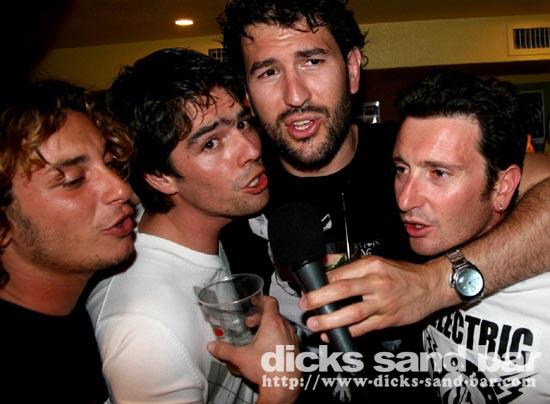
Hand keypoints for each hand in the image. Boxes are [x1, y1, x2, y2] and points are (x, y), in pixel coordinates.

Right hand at [207, 296, 300, 403]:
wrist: (284, 385)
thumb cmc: (268, 369)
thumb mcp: (240, 357)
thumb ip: (224, 350)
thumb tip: (213, 346)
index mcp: (273, 323)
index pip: (270, 302)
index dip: (261, 299)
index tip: (255, 301)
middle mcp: (285, 328)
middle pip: (274, 314)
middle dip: (260, 317)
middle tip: (250, 323)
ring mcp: (293, 339)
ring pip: (281, 326)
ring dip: (269, 328)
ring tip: (258, 337)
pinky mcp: (296, 350)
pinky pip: (287, 338)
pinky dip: (277, 339)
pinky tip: (268, 350)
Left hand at [299, 255, 455, 336]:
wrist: (431, 287)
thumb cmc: (403, 275)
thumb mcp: (378, 262)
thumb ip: (352, 266)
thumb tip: (326, 265)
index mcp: (371, 265)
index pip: (340, 273)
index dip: (321, 282)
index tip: (308, 288)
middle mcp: (376, 283)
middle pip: (343, 290)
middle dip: (320, 298)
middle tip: (306, 305)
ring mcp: (382, 303)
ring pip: (352, 313)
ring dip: (330, 320)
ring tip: (315, 324)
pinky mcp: (387, 320)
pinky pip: (363, 329)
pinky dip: (346, 333)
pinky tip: (332, 336)